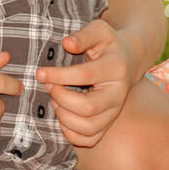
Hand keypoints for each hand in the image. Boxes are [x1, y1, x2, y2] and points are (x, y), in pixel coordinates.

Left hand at [36, 19, 134, 147]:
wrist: (128, 60)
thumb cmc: (108, 44)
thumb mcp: (99, 30)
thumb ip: (83, 35)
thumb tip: (67, 43)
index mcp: (116, 68)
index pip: (85, 75)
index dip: (59, 76)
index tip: (40, 73)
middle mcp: (118, 93)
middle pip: (88, 108)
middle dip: (61, 98)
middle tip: (49, 87)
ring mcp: (115, 111)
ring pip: (89, 127)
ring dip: (64, 117)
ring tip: (56, 102)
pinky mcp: (109, 123)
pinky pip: (91, 139)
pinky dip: (72, 135)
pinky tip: (62, 119)